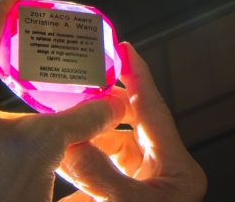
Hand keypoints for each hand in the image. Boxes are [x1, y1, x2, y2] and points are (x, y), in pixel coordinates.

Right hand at [57, 43, 206, 201]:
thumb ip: (99, 172)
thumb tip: (70, 142)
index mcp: (178, 170)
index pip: (155, 111)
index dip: (139, 76)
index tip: (125, 48)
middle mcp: (162, 174)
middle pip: (130, 126)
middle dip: (102, 107)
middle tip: (78, 88)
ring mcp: (144, 187)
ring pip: (111, 150)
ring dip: (84, 140)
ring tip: (60, 126)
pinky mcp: (124, 200)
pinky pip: (100, 176)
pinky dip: (77, 171)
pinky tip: (56, 163)